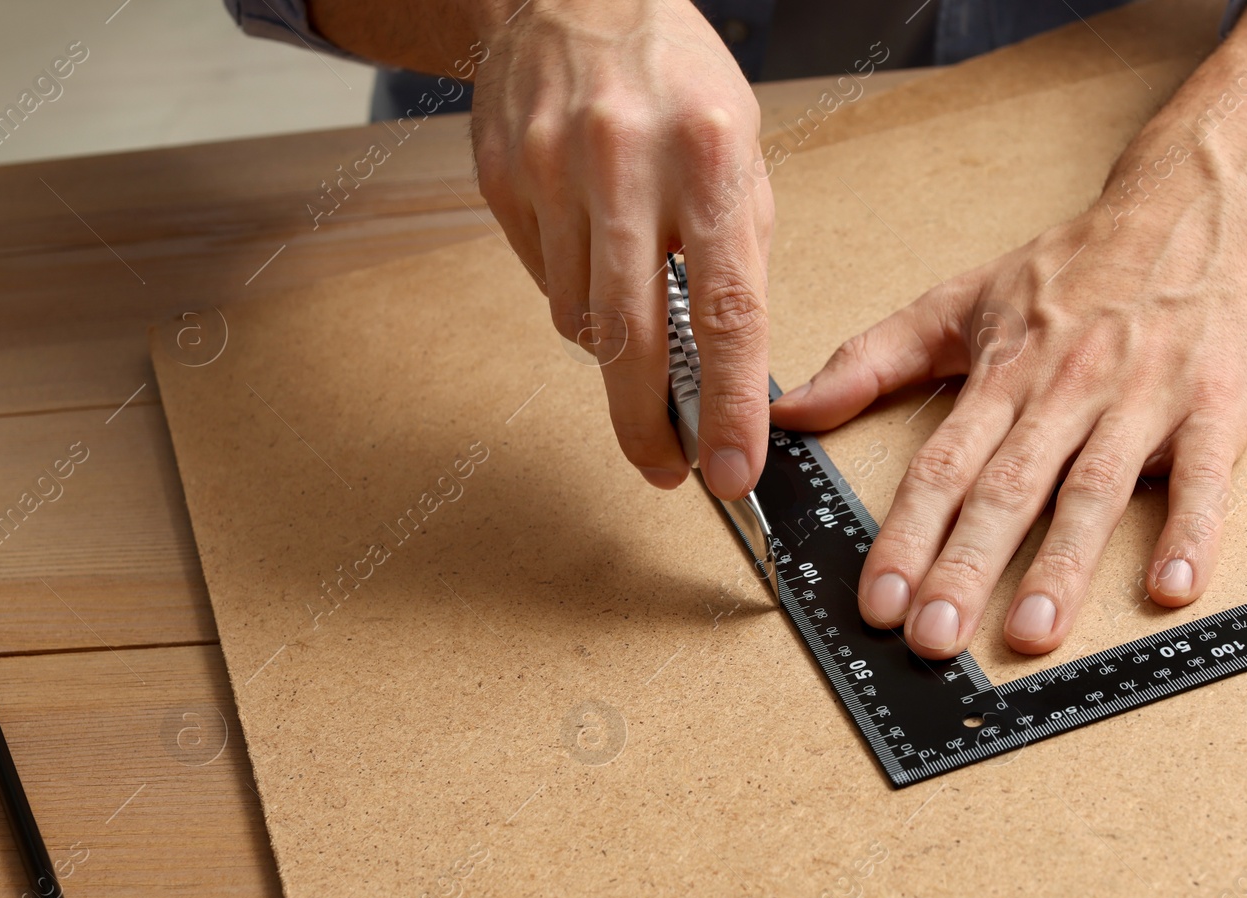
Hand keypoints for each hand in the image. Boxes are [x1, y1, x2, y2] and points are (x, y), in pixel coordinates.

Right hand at [471, 0, 773, 498]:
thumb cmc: (676, 78)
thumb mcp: (743, 151)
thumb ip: (738, 254)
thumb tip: (733, 367)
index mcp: (709, 157)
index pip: (726, 311)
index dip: (730, 407)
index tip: (732, 470)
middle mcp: (626, 166)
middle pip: (632, 338)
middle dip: (647, 424)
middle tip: (662, 469)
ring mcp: (553, 173)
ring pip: (579, 320)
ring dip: (613, 351)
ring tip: (636, 323)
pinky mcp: (504, 181)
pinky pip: (543, 282)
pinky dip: (575, 295)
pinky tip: (593, 257)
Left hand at [770, 186, 1246, 658]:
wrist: (1193, 209)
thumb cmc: (1073, 269)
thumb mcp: (961, 299)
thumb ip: (872, 358)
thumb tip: (790, 409)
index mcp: (1004, 373)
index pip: (942, 465)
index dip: (906, 534)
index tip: (877, 600)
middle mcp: (1066, 390)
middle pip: (1007, 489)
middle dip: (966, 567)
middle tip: (934, 638)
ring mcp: (1142, 399)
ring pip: (1094, 490)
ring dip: (1062, 566)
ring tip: (1032, 633)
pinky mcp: (1214, 407)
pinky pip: (1204, 478)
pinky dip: (1191, 532)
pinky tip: (1171, 589)